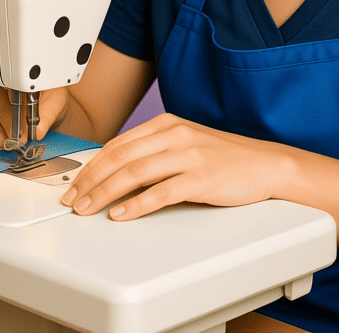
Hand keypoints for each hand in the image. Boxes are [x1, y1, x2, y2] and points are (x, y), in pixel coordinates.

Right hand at [0, 79, 68, 146]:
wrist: (46, 103)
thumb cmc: (48, 97)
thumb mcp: (55, 102)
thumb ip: (48, 114)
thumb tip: (37, 130)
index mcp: (16, 69)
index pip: (7, 81)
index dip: (11, 105)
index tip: (19, 126)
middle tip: (9, 137)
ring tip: (1, 140)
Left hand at [60, 113, 291, 219]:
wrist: (265, 164)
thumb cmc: (224, 158)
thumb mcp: (185, 144)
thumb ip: (153, 152)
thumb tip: (115, 173)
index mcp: (166, 124)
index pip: (117, 144)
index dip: (91, 165)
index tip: (75, 183)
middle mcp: (174, 135)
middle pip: (120, 157)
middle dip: (90, 180)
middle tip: (73, 199)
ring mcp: (188, 156)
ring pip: (134, 173)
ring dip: (104, 193)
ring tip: (87, 209)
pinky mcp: (201, 179)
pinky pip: (161, 192)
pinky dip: (136, 205)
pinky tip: (121, 215)